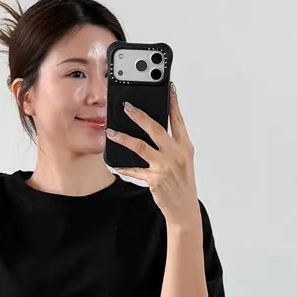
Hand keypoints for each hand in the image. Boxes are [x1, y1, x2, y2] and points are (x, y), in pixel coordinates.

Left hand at [105, 82, 200, 229]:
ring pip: (140, 146)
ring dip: (123, 138)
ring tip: (111, 132)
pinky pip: (134, 170)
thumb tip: (154, 128)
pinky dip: (123, 167)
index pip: (178, 120)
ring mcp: (165, 166)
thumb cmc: (182, 183)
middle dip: (139, 116)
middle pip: (155, 128)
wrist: (184, 209)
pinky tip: (114, 163)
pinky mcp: (154, 179)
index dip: (173, 103)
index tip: (168, 88)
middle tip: (126, 107)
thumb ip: (172, 144)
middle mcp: (176, 154)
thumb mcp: (183, 160)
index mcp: (185, 146)